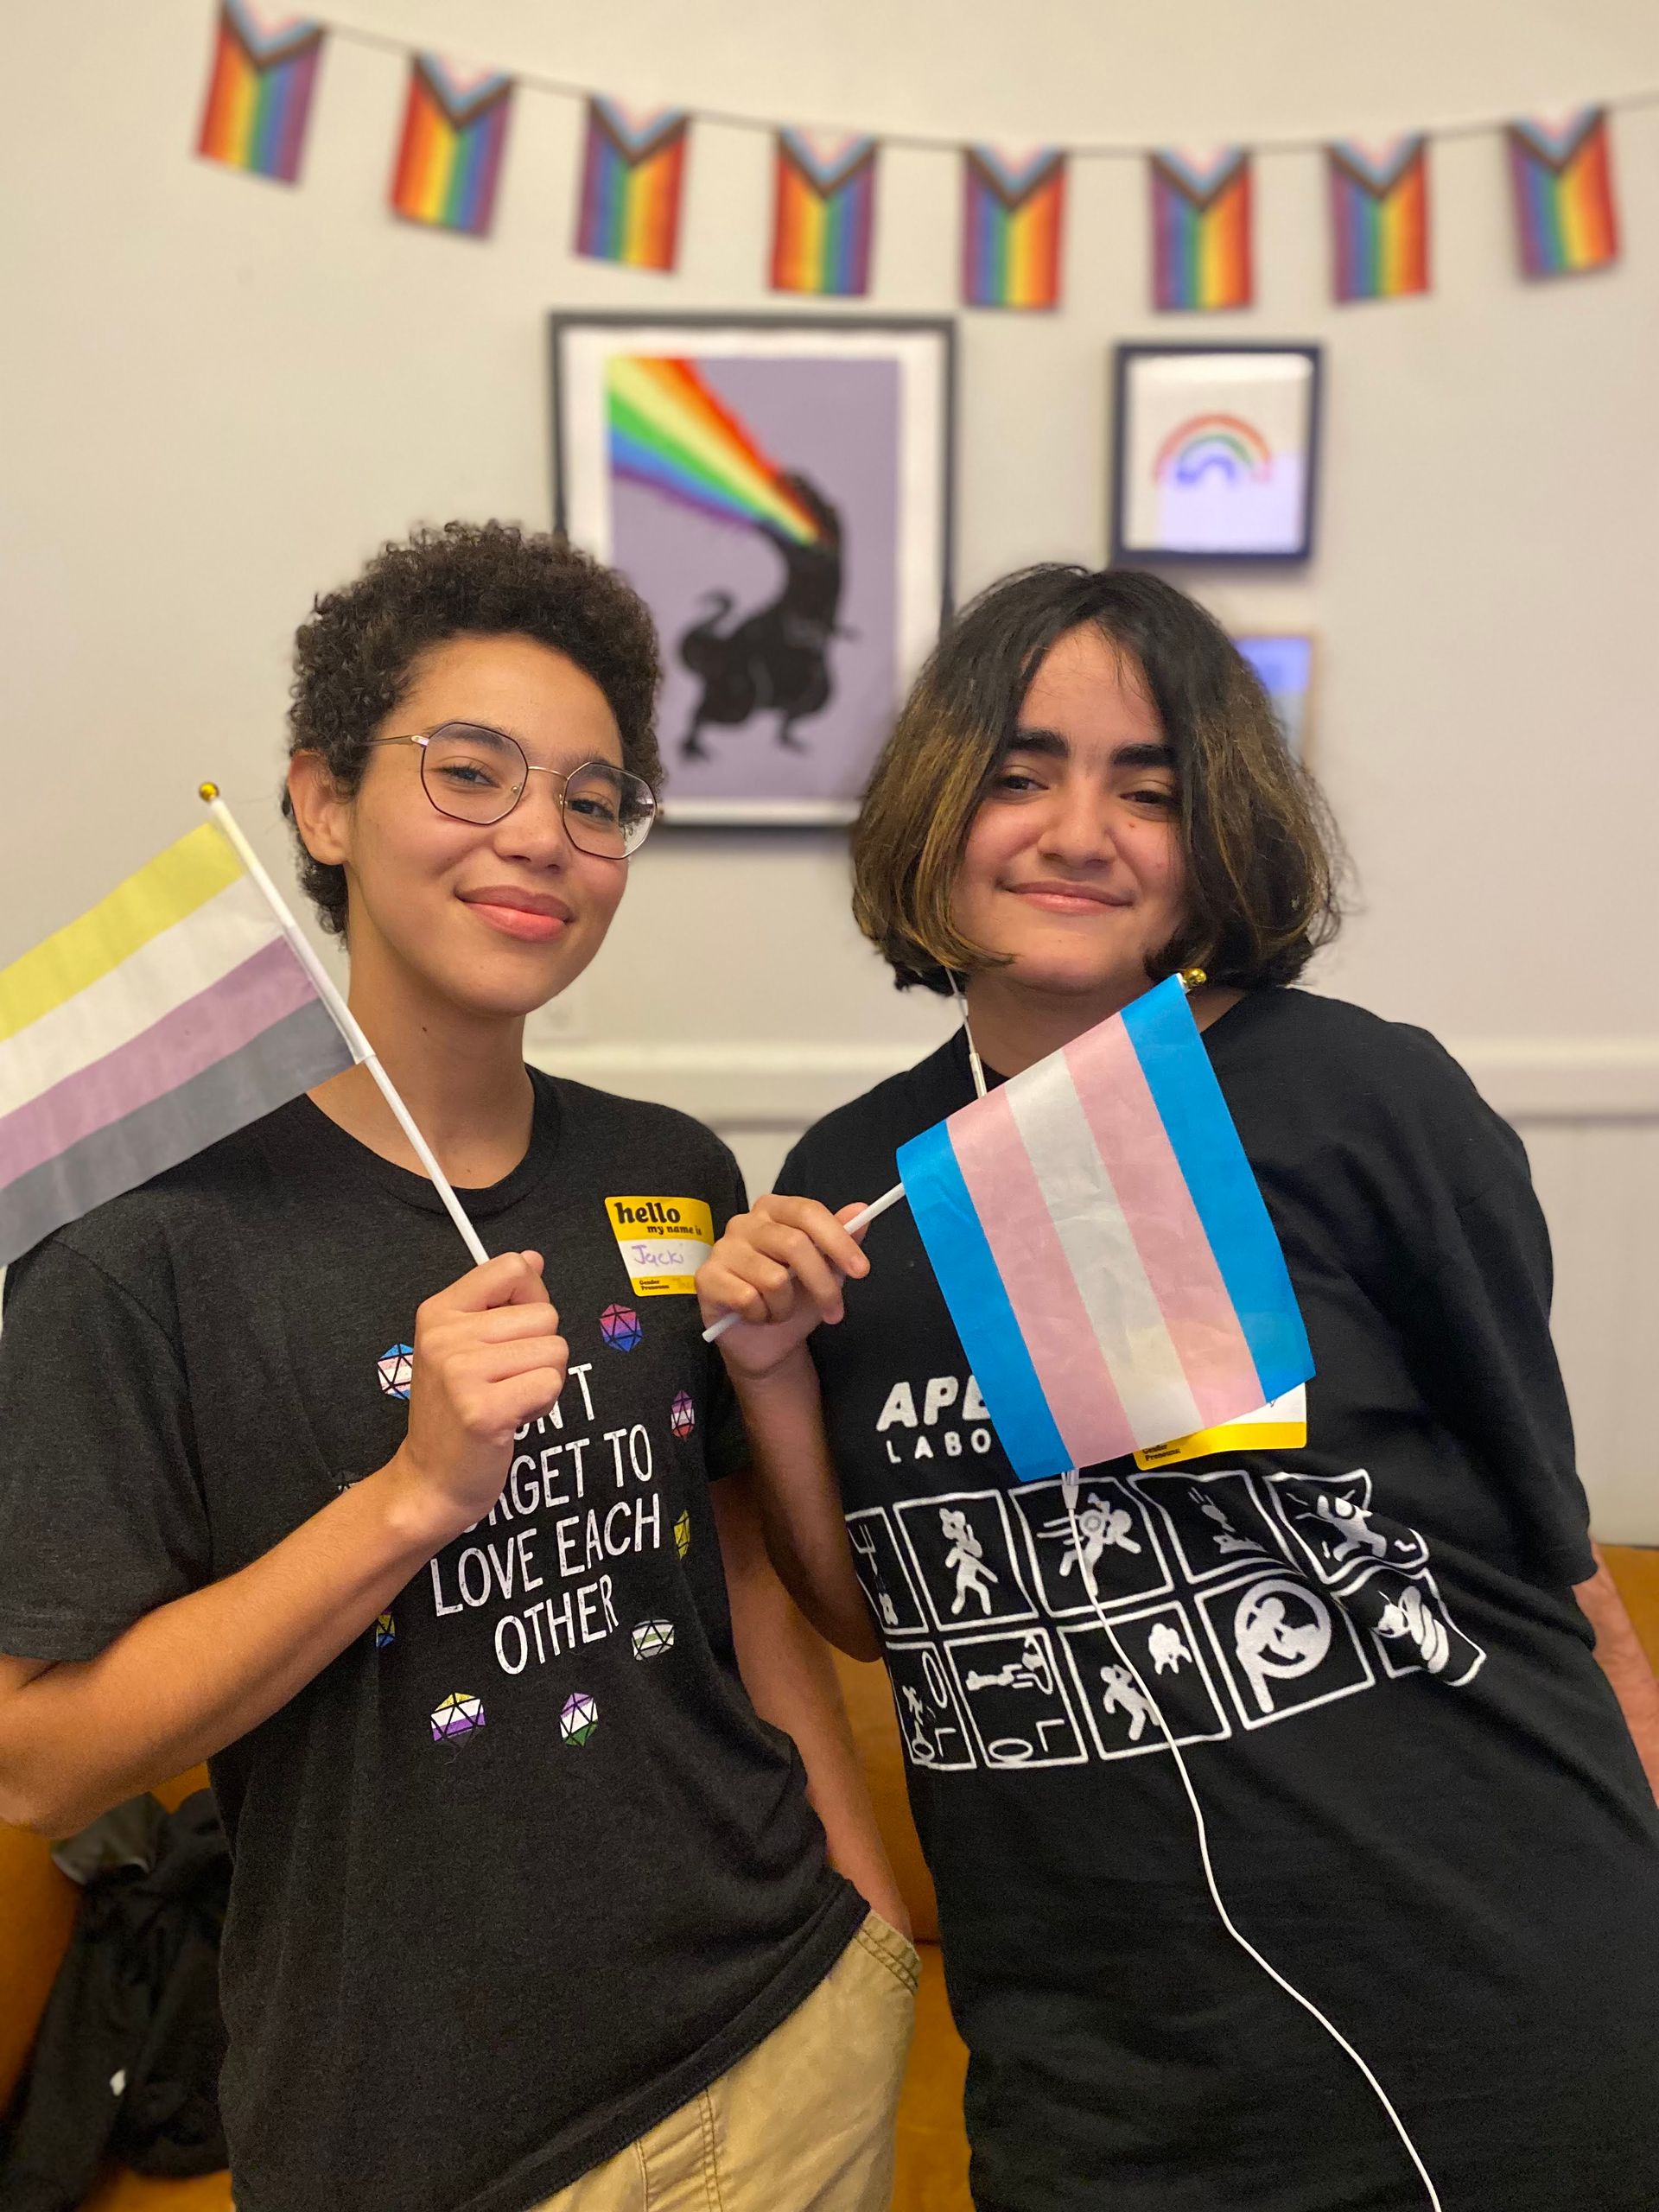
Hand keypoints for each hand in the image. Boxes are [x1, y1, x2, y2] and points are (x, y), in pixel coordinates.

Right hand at [385, 1251, 566, 1544]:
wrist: (430, 1480)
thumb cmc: (456, 1409)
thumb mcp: (465, 1344)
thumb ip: (500, 1299)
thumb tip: (534, 1258)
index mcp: (439, 1312)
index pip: (512, 1268)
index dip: (530, 1298)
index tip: (511, 1332)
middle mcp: (445, 1337)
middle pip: (545, 1315)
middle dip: (539, 1351)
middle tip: (504, 1380)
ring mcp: (461, 1373)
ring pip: (555, 1350)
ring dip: (543, 1379)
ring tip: (507, 1398)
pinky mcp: (483, 1410)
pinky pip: (551, 1383)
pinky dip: (542, 1403)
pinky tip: (512, 1418)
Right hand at [697, 1195, 869, 1378]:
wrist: (765, 1342)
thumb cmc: (794, 1299)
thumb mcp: (827, 1271)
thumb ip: (843, 1239)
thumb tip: (861, 1210)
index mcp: (773, 1210)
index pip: (808, 1211)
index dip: (838, 1240)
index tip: (861, 1270)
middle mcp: (744, 1223)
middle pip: (794, 1244)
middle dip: (822, 1285)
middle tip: (835, 1312)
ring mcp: (722, 1249)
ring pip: (773, 1278)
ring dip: (786, 1306)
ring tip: (781, 1310)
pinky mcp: (707, 1278)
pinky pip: (747, 1298)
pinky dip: (762, 1315)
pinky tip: (756, 1315)